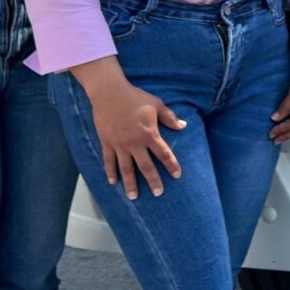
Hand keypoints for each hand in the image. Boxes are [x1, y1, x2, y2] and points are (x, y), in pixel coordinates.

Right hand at [84, 70, 186, 197]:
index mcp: (149, 134)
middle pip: (146, 167)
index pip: (164, 154)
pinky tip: (113, 182)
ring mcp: (119, 144)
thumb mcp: (156, 104)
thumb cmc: (135, 97)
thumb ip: (169, 117)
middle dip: (153, 181)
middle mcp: (135, 143)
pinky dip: (110, 172)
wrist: (109, 93)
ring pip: (126, 169)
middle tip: (159, 194)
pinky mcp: (107, 143)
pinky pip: (109, 161)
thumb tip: (183, 126)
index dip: (171, 165)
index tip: (177, 176)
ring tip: (134, 197)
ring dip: (130, 184)